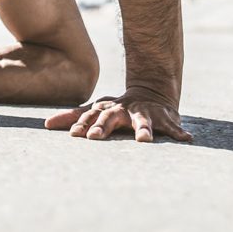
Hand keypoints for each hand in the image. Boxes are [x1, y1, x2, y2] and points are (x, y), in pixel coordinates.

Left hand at [43, 86, 192, 142]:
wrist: (151, 91)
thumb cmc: (118, 108)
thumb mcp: (97, 110)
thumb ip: (73, 117)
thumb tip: (46, 125)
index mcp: (107, 109)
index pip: (92, 115)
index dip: (83, 124)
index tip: (75, 135)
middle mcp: (125, 110)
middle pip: (112, 116)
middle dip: (103, 126)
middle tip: (95, 138)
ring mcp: (145, 114)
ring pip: (144, 121)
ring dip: (144, 129)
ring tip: (144, 140)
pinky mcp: (165, 119)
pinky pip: (174, 127)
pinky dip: (180, 133)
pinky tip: (187, 140)